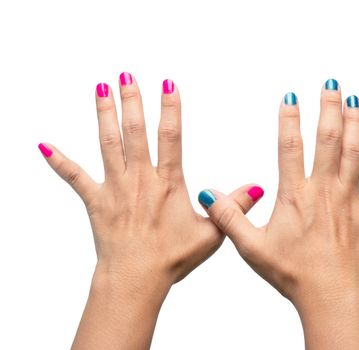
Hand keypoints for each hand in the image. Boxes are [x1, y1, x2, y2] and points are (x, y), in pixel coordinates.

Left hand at [38, 73, 261, 348]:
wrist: (136, 278)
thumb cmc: (172, 258)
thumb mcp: (211, 234)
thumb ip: (233, 207)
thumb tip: (257, 188)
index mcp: (168, 183)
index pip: (171, 137)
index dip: (170, 109)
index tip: (168, 85)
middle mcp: (140, 179)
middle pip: (135, 132)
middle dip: (132, 101)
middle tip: (127, 76)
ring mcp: (116, 188)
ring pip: (108, 144)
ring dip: (104, 115)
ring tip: (101, 89)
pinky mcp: (96, 201)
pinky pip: (75, 177)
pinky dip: (59, 161)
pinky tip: (44, 146)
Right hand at [198, 79, 358, 348]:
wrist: (331, 294)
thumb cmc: (293, 272)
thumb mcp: (251, 247)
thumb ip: (229, 217)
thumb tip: (208, 194)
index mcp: (296, 195)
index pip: (290, 147)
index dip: (289, 119)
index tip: (290, 97)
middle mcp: (324, 190)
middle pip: (328, 140)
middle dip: (329, 108)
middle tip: (331, 84)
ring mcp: (349, 198)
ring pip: (355, 152)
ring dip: (355, 124)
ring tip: (355, 100)